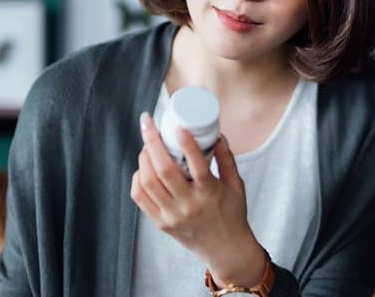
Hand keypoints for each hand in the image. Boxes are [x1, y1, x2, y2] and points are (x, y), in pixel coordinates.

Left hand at [130, 112, 268, 287]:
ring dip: (144, 158)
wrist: (226, 250)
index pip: (197, 165)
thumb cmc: (232, 214)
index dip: (186, 143)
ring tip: (147, 144)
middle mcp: (189, 205)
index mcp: (210, 194)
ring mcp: (172, 215)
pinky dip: (138, 179)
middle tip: (148, 123)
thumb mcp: (236, 185)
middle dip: (152, 141)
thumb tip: (216, 134)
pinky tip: (143, 168)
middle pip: (164, 170)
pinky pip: (141, 198)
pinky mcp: (161, 223)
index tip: (178, 126)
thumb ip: (226, 159)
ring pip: (148, 182)